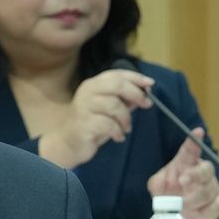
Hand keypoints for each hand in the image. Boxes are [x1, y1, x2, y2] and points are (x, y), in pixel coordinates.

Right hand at [37, 68, 151, 169]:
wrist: (68, 143)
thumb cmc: (91, 124)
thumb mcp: (110, 110)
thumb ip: (124, 100)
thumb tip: (144, 93)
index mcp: (93, 85)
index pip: (116, 74)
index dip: (135, 77)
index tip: (150, 84)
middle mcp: (87, 92)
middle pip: (116, 85)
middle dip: (135, 94)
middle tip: (146, 104)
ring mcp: (84, 107)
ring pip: (114, 105)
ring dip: (126, 118)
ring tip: (126, 128)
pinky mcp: (84, 123)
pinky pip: (108, 124)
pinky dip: (118, 131)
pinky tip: (118, 137)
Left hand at [147, 130, 218, 218]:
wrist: (185, 213)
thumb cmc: (172, 192)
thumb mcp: (159, 186)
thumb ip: (156, 184)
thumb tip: (157, 186)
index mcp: (187, 163)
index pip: (191, 150)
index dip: (194, 141)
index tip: (198, 131)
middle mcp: (203, 172)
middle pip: (206, 169)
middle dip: (195, 174)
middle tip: (182, 180)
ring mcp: (212, 187)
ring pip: (207, 191)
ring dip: (192, 200)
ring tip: (180, 206)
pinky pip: (215, 206)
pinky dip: (202, 212)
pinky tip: (193, 213)